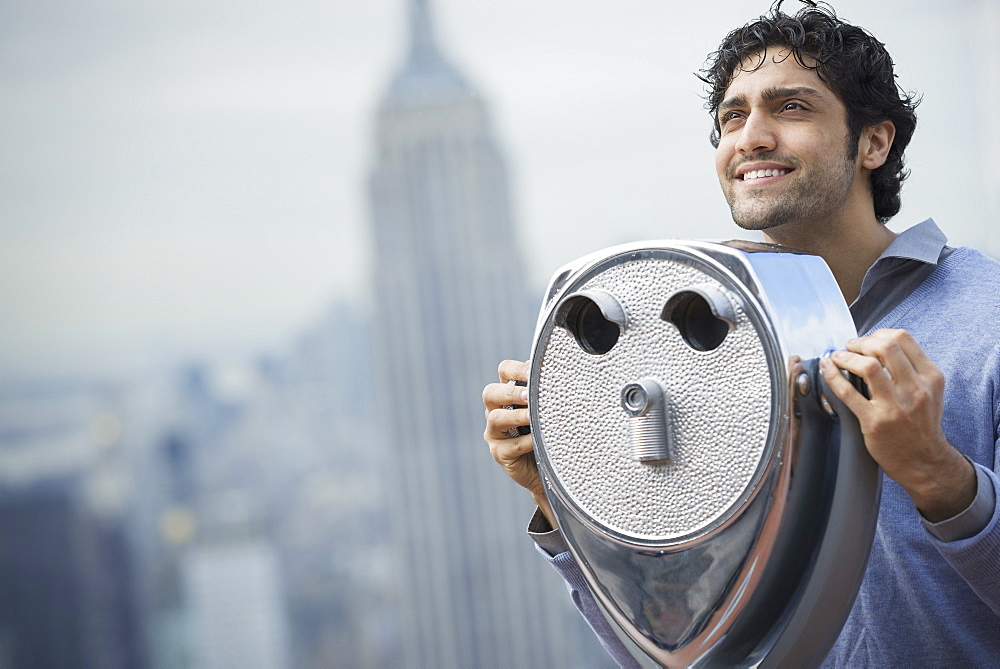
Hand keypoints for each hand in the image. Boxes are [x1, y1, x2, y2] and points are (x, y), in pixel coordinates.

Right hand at [483, 360, 555, 526]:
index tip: (534, 371)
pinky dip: (526, 442)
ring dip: (516, 416)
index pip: (505, 370)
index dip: (517, 369)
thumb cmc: (548, 432)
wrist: (547, 468)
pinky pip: (510, 446)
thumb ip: (549, 393)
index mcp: (508, 394)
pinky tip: (538, 440)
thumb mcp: (547, 410)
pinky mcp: (500, 454)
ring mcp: (495, 433)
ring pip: (495, 419)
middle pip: (490, 393)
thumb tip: (570, 374)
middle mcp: (496, 411)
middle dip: (510, 392)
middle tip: (528, 395)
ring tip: (532, 417)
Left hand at [819, 329, 975, 521]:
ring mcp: (895, 406)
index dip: (878, 333)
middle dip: (861, 341)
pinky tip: (826, 369)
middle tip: (849, 346)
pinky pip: (847, 392)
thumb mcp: (929, 392)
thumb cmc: (921, 425)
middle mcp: (915, 389)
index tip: (866, 340)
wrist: (925, 462)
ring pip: (867, 366)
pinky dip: (832, 376)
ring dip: (846, 356)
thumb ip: (911, 369)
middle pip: (885, 346)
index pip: (903, 338)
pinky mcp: (874, 421)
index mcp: (930, 377)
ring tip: (837, 357)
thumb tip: (879, 345)